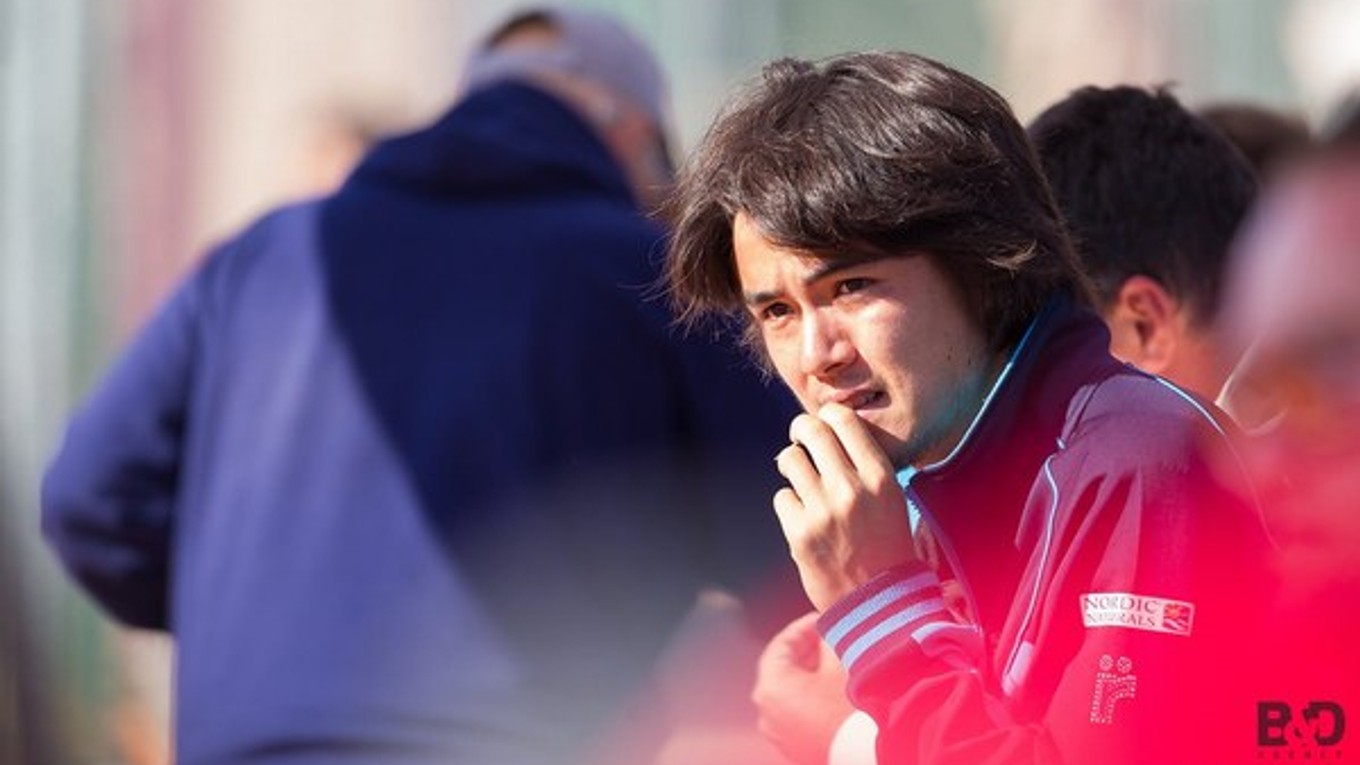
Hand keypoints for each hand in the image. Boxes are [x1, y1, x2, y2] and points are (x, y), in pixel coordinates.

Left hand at [753, 612, 854, 764]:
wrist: (861, 758)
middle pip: (784, 667)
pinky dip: (811, 697)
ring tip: (837, 663)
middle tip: (832, 639)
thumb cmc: (848, 714)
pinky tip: (835, 690)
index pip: (782, 643)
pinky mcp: (793, 746)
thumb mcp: (840, 667)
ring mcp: (777, 732)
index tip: (823, 619)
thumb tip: (827, 632)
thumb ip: (829, 642)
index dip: (805, 627)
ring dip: (811, 674)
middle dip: (809, 650)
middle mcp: (766, 711)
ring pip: (792, 691)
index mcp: (771, 686)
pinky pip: (798, 712)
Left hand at [773, 404, 915, 609]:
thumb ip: (863, 464)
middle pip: (810, 430)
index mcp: (879, 476)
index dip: (827, 416)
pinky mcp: (800, 533)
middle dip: (800, 430)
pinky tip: (804, 516)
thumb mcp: (890, 497)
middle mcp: (851, 488)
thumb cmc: (885, 543)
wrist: (879, 601)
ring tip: (801, 478)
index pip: (843, 419)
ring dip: (792, 465)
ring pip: (789, 459)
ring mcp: (822, 511)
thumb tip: (827, 429)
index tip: (823, 425)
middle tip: (800, 438)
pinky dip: (789, 504)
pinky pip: (781, 497)